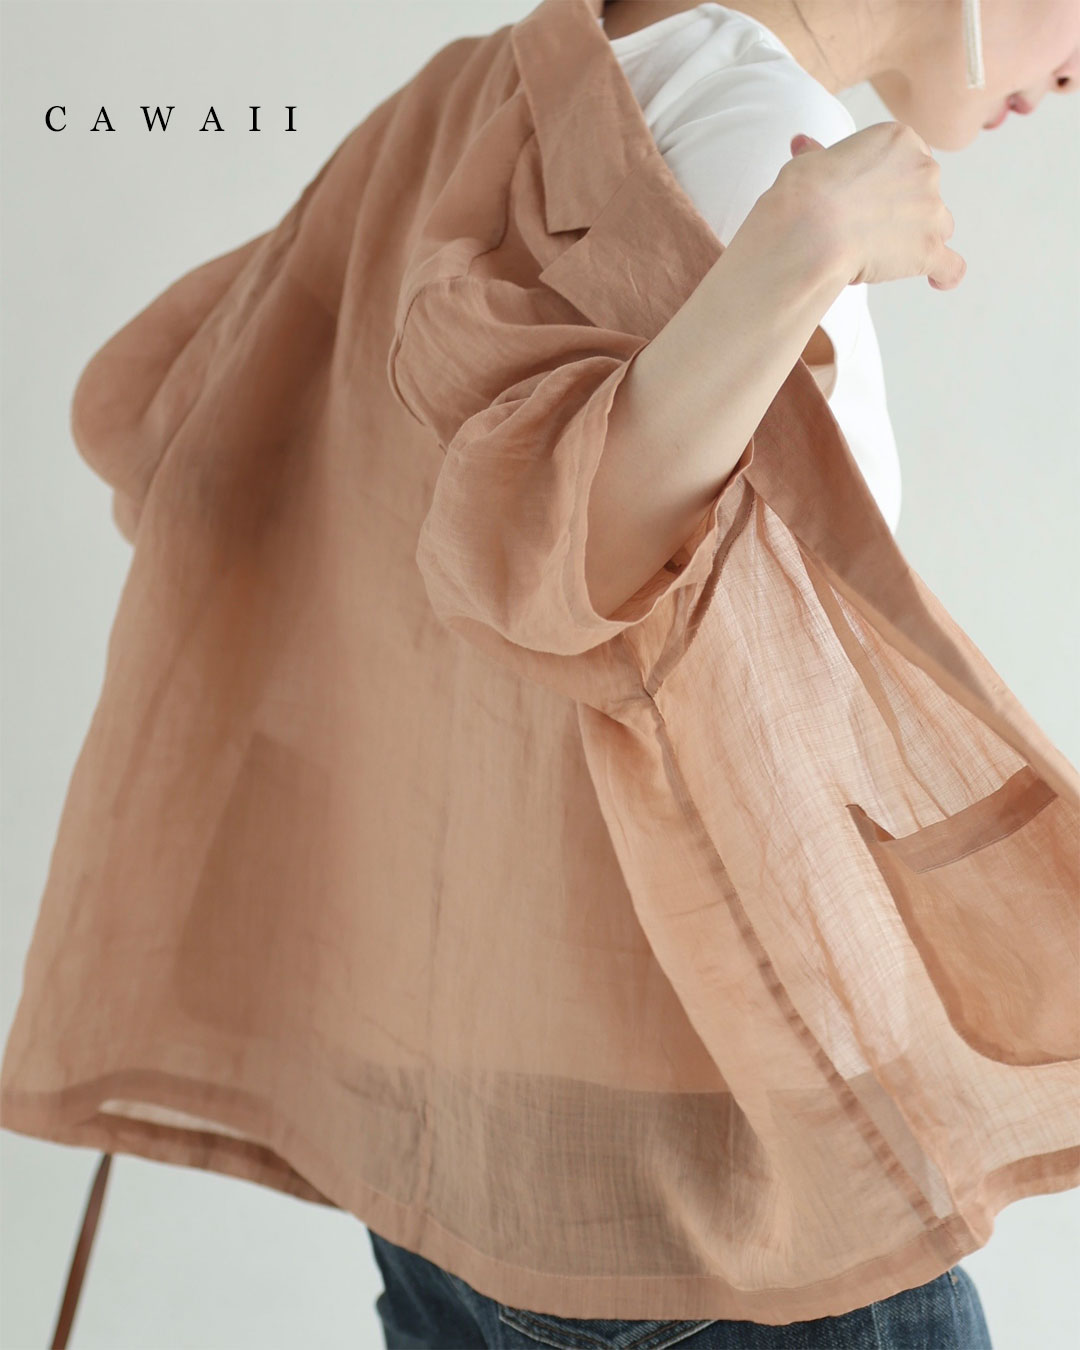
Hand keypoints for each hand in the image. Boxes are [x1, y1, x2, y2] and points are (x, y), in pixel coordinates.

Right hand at [780, 123, 965, 290]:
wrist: (811, 229)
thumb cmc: (808, 194)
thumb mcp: (811, 160)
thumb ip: (819, 156)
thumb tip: (807, 149)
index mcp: (900, 141)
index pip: (910, 160)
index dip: (890, 182)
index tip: (872, 196)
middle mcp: (923, 171)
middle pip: (927, 194)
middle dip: (906, 211)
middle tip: (870, 226)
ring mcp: (930, 212)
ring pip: (939, 227)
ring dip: (918, 239)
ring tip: (885, 255)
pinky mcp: (929, 250)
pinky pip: (951, 266)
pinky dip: (944, 274)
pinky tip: (936, 280)